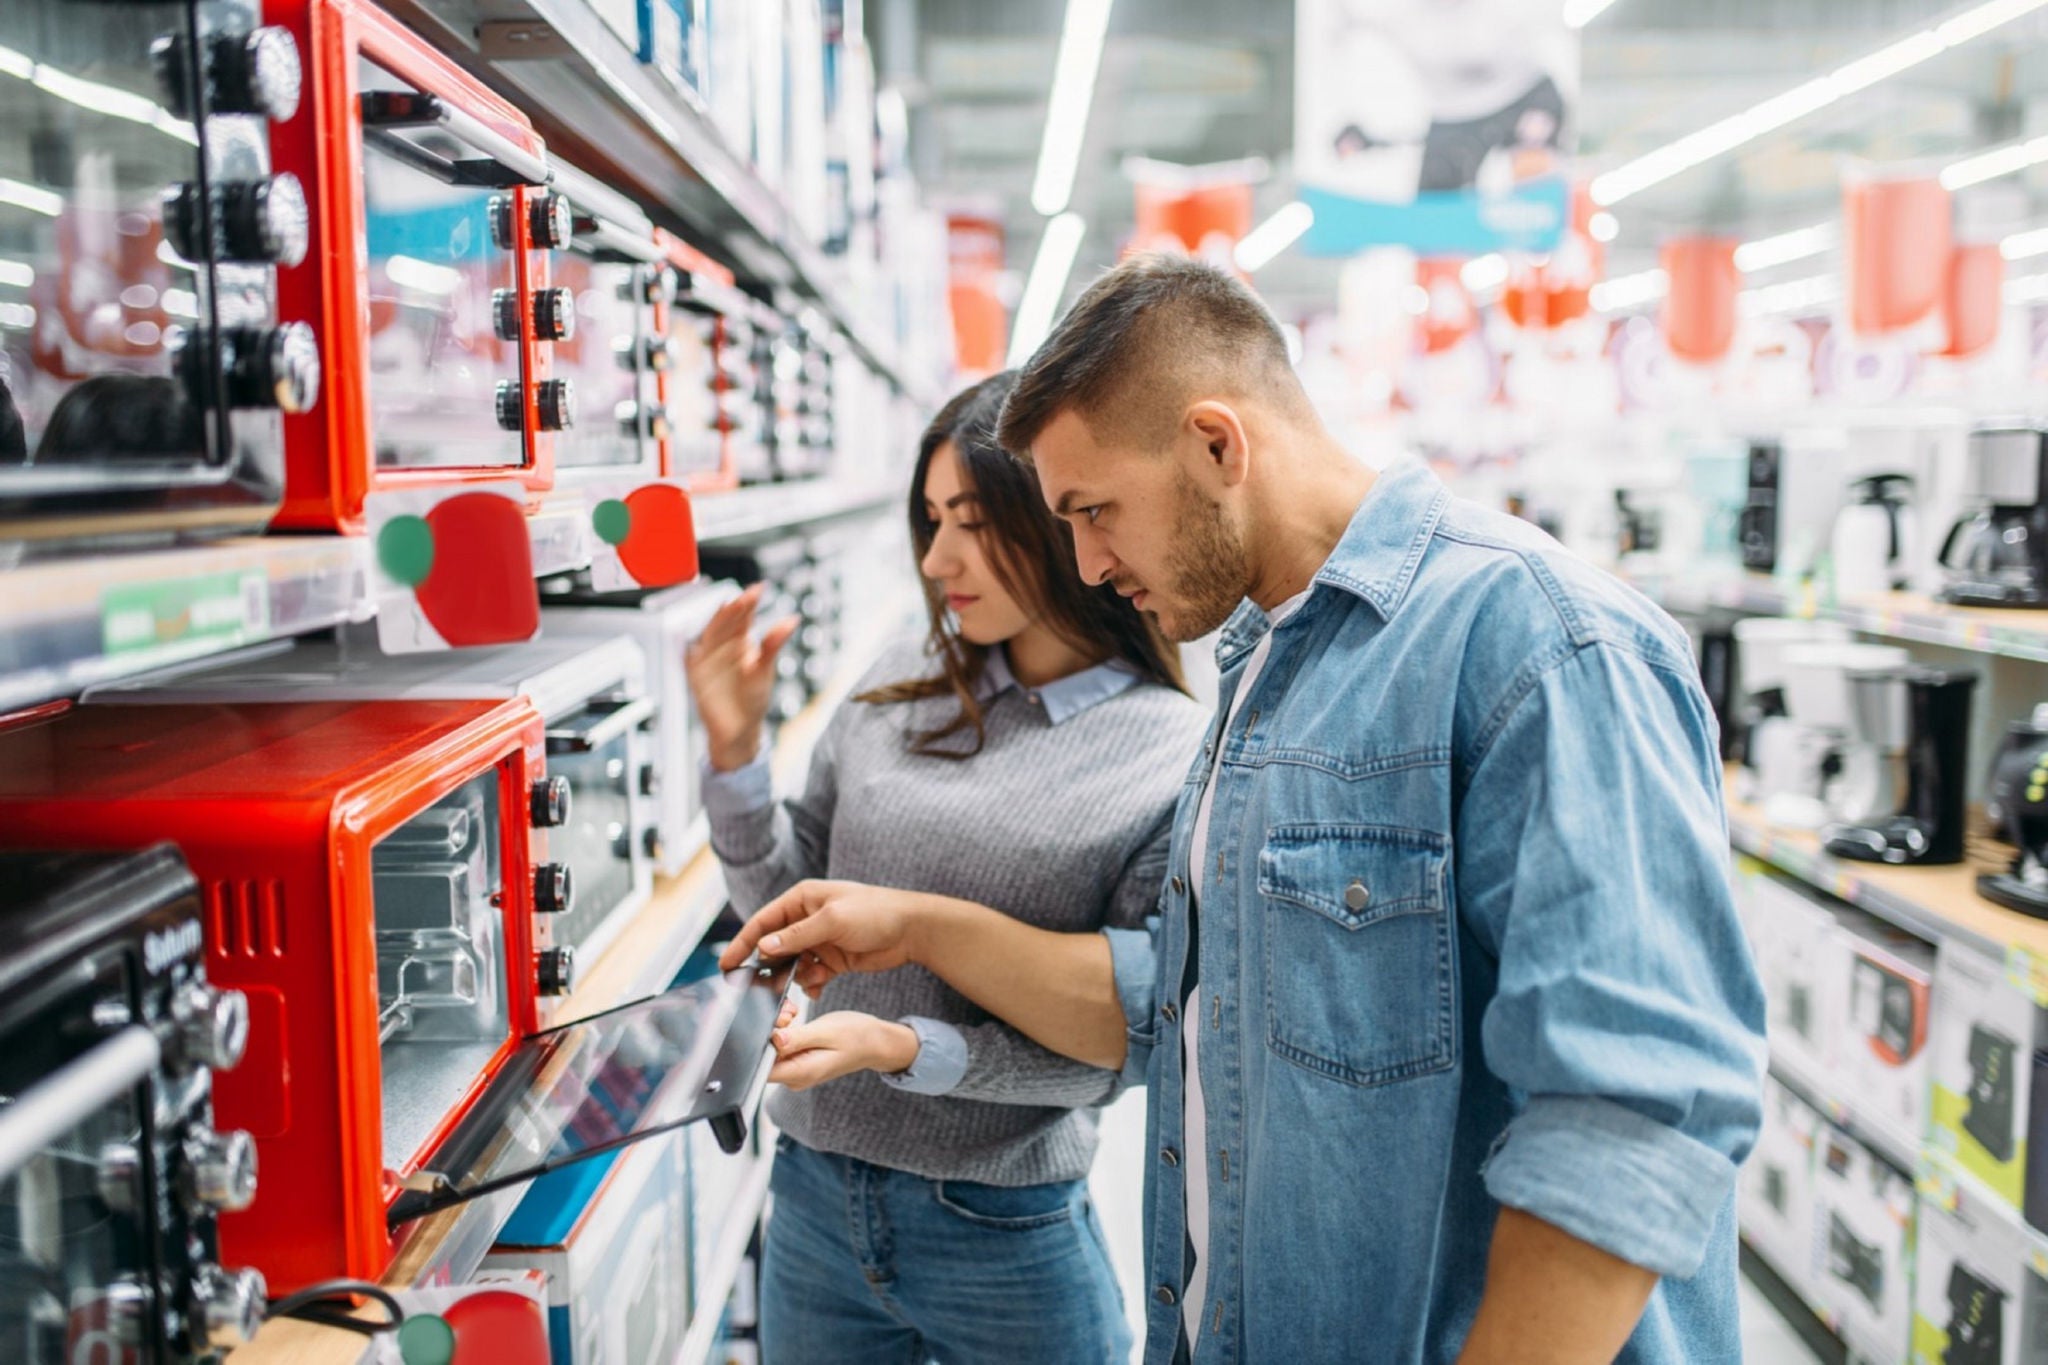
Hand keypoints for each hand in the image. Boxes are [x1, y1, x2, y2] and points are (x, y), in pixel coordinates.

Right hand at [683, 584, 799, 771]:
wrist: (741, 728)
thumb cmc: (753, 698)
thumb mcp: (765, 669)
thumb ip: (774, 644)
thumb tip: (792, 619)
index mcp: (740, 640)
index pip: (743, 616)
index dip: (749, 602)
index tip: (759, 589)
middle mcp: (722, 646)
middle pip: (725, 622)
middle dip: (734, 609)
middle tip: (746, 597)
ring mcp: (708, 660)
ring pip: (710, 636)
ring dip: (717, 623)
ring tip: (728, 609)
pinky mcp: (697, 678)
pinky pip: (692, 664)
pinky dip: (691, 656)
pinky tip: (695, 647)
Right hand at [720, 879, 933, 994]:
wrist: (911, 930)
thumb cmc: (875, 912)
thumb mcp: (833, 920)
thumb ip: (798, 935)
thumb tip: (764, 946)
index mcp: (802, 899)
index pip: (763, 921)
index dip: (743, 942)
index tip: (727, 964)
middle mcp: (807, 919)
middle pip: (774, 946)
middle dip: (766, 966)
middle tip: (755, 988)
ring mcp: (819, 941)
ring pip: (791, 964)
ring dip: (790, 978)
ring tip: (796, 989)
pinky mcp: (832, 959)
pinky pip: (810, 975)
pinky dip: (809, 984)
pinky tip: (816, 989)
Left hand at [768, 1009, 919, 1090]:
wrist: (875, 1042)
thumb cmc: (857, 1036)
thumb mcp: (828, 1031)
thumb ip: (798, 1038)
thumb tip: (773, 1040)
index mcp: (802, 1073)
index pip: (763, 1068)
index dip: (760, 1043)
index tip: (777, 1024)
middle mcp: (796, 1077)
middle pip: (764, 1057)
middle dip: (770, 1030)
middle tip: (790, 1014)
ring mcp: (796, 1071)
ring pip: (771, 1050)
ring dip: (778, 1028)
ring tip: (794, 1014)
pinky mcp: (798, 1062)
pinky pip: (781, 1048)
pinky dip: (784, 1031)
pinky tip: (794, 1020)